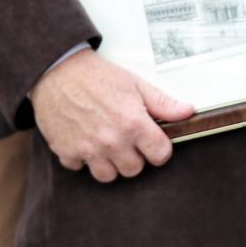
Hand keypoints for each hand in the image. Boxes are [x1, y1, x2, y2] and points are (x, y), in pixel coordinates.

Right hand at [30, 49, 195, 182]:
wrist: (57, 71)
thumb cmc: (97, 75)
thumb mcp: (136, 84)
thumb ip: (163, 103)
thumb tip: (188, 112)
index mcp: (133, 124)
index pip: (160, 155)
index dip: (159, 148)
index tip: (153, 141)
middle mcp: (112, 141)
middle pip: (134, 169)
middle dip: (135, 157)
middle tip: (128, 139)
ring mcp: (88, 149)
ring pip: (108, 176)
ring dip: (110, 163)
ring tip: (108, 143)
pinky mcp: (66, 152)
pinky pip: (80, 168)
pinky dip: (83, 158)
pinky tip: (85, 140)